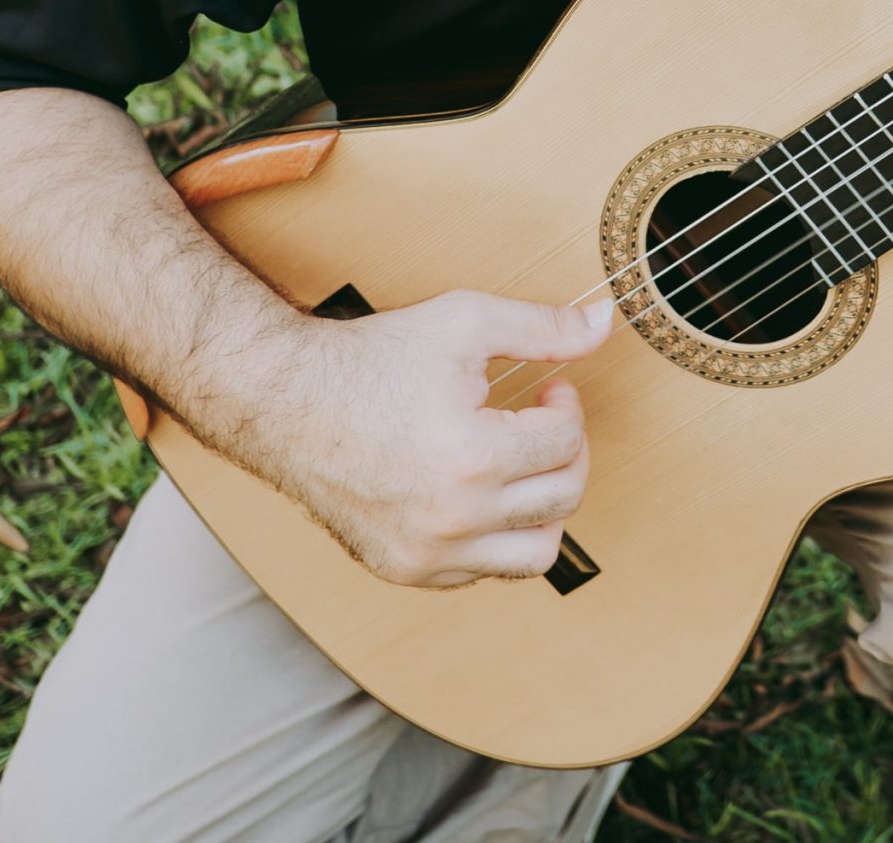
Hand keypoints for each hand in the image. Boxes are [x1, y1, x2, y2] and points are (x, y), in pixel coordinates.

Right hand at [257, 287, 615, 587]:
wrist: (285, 401)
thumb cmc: (372, 358)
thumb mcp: (464, 322)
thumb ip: (543, 327)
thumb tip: (608, 320)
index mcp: (473, 458)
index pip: (565, 442)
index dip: (568, 407)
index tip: (550, 391)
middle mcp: (453, 519)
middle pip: (563, 497)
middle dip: (566, 452)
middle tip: (542, 424)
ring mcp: (427, 553)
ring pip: (536, 554)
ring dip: (544, 507)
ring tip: (522, 468)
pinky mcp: (404, 570)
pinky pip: (482, 572)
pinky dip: (495, 538)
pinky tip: (478, 493)